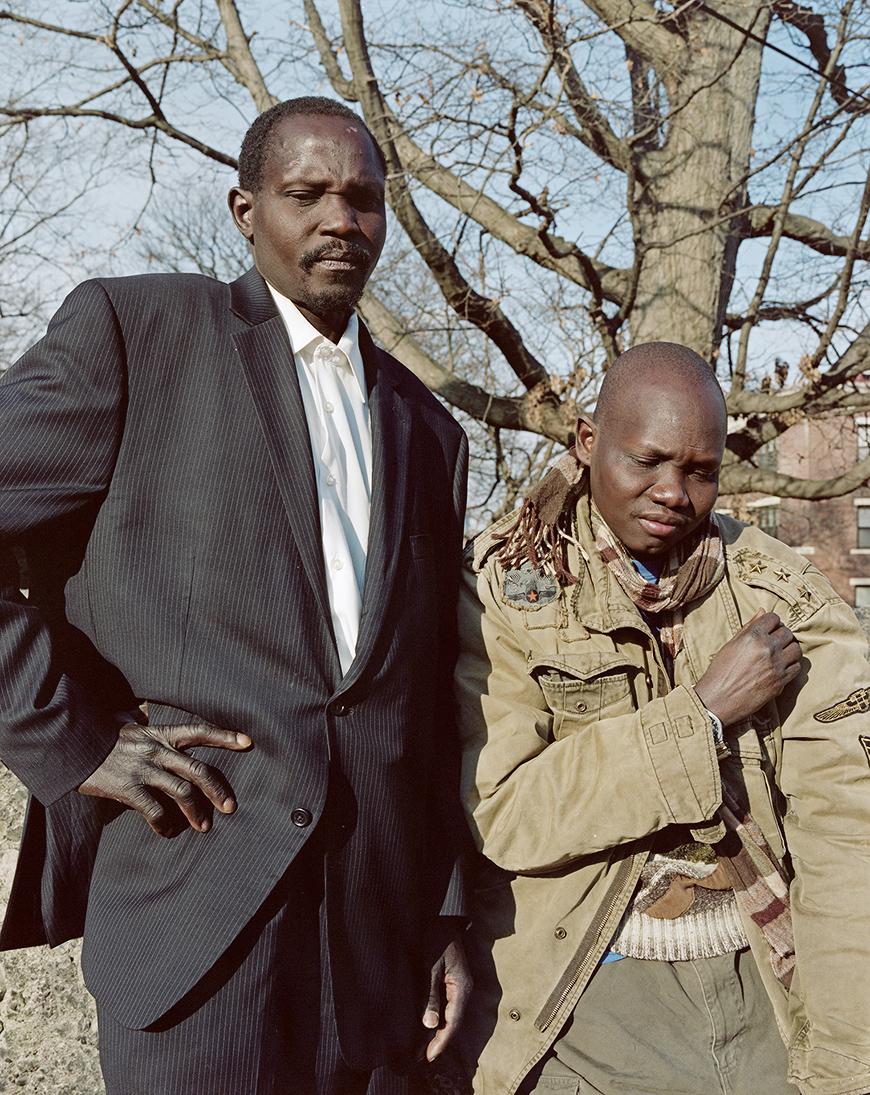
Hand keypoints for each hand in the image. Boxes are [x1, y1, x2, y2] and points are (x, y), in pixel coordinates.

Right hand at [78, 722, 251, 836]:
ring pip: (182, 792)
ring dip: (196, 812)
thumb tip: (145, 711)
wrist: (72, 744)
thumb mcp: (127, 722)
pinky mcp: (128, 788)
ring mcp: (144, 770)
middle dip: (218, 790)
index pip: (199, 731)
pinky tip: (168, 831)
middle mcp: (157, 750)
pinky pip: (154, 810)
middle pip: (198, 770)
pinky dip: (164, 824)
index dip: (225, 736)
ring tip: (203, 826)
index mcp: (160, 733)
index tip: (248, 742)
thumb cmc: (101, 735)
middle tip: (230, 807)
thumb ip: (145, 722)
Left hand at [422, 937, 472, 1061]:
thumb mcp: (430, 966)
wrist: (442, 916)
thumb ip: (430, 994)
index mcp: (462, 986)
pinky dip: (439, 1018)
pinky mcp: (453, 981)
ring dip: (439, 1031)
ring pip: (452, 1015)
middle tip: (422, 1058)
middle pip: (454, 1022)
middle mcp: (464, 989)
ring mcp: (460, 985)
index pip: (454, 1022)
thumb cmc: (435, 937)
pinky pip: (448, 1005)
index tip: (429, 1057)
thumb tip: (430, 1024)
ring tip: (423, 1048)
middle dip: (439, 1041)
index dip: (442, 1041)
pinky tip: (429, 1025)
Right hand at [694, 609, 800, 725]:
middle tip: (773, 642)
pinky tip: (780, 667)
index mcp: (753, 636)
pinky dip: (791, 665)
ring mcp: (776, 666)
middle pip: (787, 633)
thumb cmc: (720, 671)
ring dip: (789, 649)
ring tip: (779, 654)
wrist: (718, 699)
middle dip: (781, 635)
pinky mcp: (781, 682)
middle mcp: (768, 649)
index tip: (768, 628)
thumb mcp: (731, 645)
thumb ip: (748, 627)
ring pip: (796, 649)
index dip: (771, 622)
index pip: (774, 618)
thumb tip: (761, 612)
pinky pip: (796, 668)